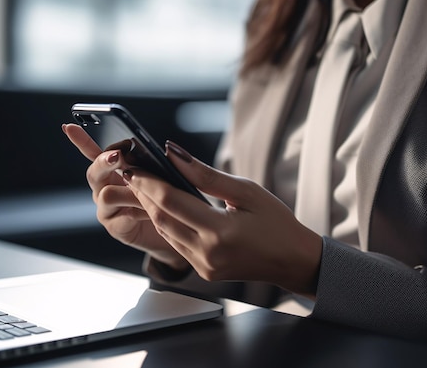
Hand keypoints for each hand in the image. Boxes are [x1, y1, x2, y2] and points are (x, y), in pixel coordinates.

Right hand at [61, 124, 188, 270]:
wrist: (176, 230)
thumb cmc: (169, 199)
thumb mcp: (166, 176)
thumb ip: (158, 163)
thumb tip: (165, 149)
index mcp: (114, 171)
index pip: (94, 152)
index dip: (81, 140)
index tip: (70, 127)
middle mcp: (105, 188)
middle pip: (94, 171)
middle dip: (104, 161)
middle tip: (117, 156)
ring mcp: (107, 209)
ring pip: (106, 194)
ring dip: (130, 190)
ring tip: (150, 192)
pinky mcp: (116, 227)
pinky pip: (124, 215)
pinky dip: (141, 211)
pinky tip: (154, 210)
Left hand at [118, 141, 322, 297]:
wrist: (293, 260)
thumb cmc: (277, 222)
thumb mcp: (247, 191)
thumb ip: (206, 175)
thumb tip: (173, 154)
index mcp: (220, 233)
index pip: (171, 202)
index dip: (148, 182)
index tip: (134, 165)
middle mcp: (207, 254)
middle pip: (161, 218)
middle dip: (143, 192)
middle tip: (132, 170)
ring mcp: (203, 267)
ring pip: (165, 232)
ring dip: (151, 207)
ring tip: (143, 184)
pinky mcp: (203, 271)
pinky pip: (176, 244)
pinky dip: (167, 222)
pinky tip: (163, 205)